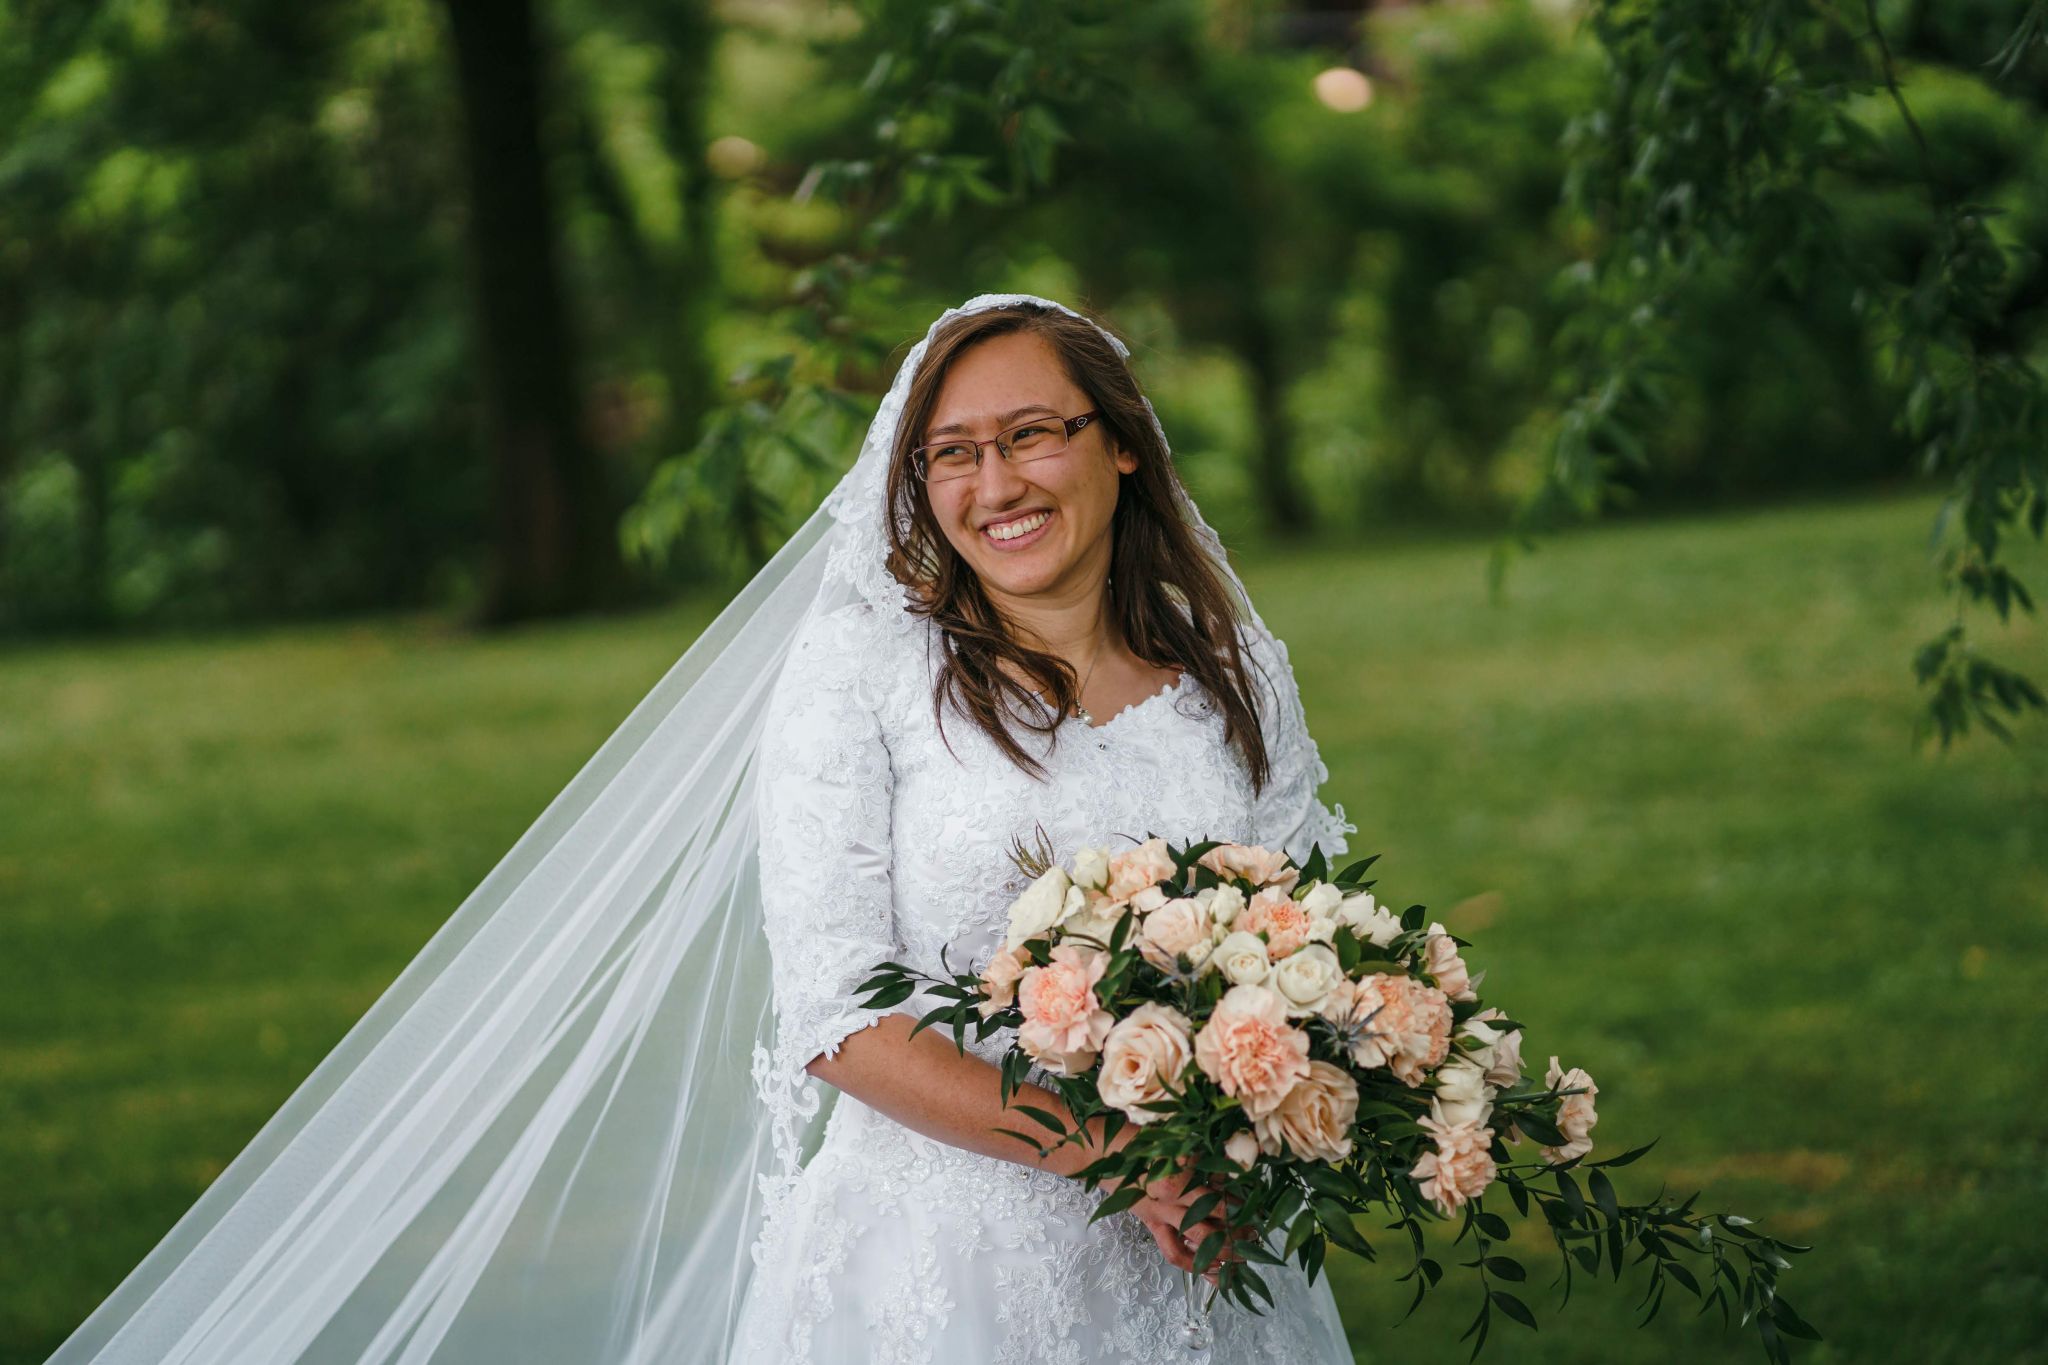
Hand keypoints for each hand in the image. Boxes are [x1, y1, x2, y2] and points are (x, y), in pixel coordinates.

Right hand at [1100, 1128, 1247, 1283]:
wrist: (1101, 1151)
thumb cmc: (1138, 1137)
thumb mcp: (1174, 1138)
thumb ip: (1202, 1154)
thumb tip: (1234, 1164)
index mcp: (1180, 1170)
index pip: (1220, 1188)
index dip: (1242, 1198)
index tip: (1258, 1204)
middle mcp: (1173, 1196)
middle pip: (1215, 1218)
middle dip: (1239, 1228)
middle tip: (1256, 1233)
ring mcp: (1162, 1213)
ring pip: (1199, 1241)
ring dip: (1224, 1251)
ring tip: (1243, 1256)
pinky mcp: (1152, 1224)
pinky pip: (1174, 1252)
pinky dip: (1194, 1265)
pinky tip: (1212, 1273)